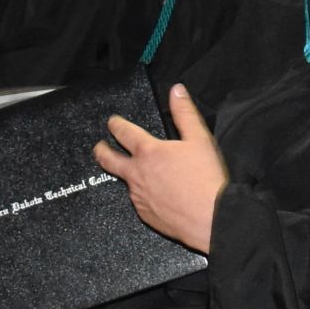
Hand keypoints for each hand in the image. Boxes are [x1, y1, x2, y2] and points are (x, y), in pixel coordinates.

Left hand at [93, 84, 226, 252]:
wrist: (210, 218)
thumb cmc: (206, 177)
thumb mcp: (199, 138)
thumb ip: (185, 112)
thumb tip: (176, 90)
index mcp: (149, 152)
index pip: (125, 133)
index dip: (116, 125)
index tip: (112, 122)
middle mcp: (137, 174)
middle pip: (109, 160)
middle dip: (101, 151)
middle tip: (98, 147)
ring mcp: (139, 197)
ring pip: (127, 182)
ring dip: (129, 175)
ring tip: (136, 172)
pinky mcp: (145, 215)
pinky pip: (139, 201)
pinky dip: (144, 194)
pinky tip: (156, 194)